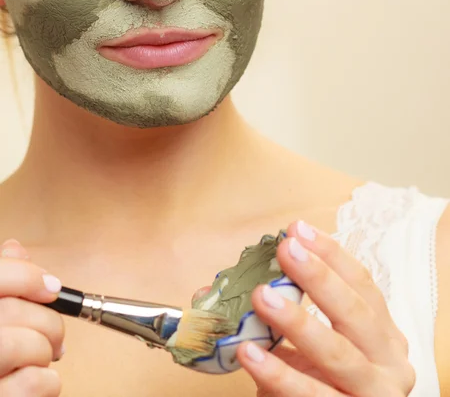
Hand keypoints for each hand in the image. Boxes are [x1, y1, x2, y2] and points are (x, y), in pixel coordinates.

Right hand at [0, 239, 63, 395]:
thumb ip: (2, 282)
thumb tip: (15, 248)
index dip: (27, 276)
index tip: (52, 287)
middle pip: (14, 310)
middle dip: (48, 321)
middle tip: (54, 334)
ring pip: (28, 346)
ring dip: (46, 352)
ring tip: (40, 360)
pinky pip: (35, 384)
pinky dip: (49, 383)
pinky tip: (36, 384)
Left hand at [237, 222, 415, 395]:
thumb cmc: (324, 383)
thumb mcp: (315, 346)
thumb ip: (284, 315)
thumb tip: (218, 288)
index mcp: (383, 334)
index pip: (363, 284)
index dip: (331, 254)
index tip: (297, 230)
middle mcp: (389, 363)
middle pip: (356, 314)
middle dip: (320, 278)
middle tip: (286, 250)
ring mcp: (374, 395)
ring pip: (339, 355)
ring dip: (298, 322)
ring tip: (262, 297)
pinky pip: (312, 395)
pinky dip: (280, 373)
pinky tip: (250, 353)